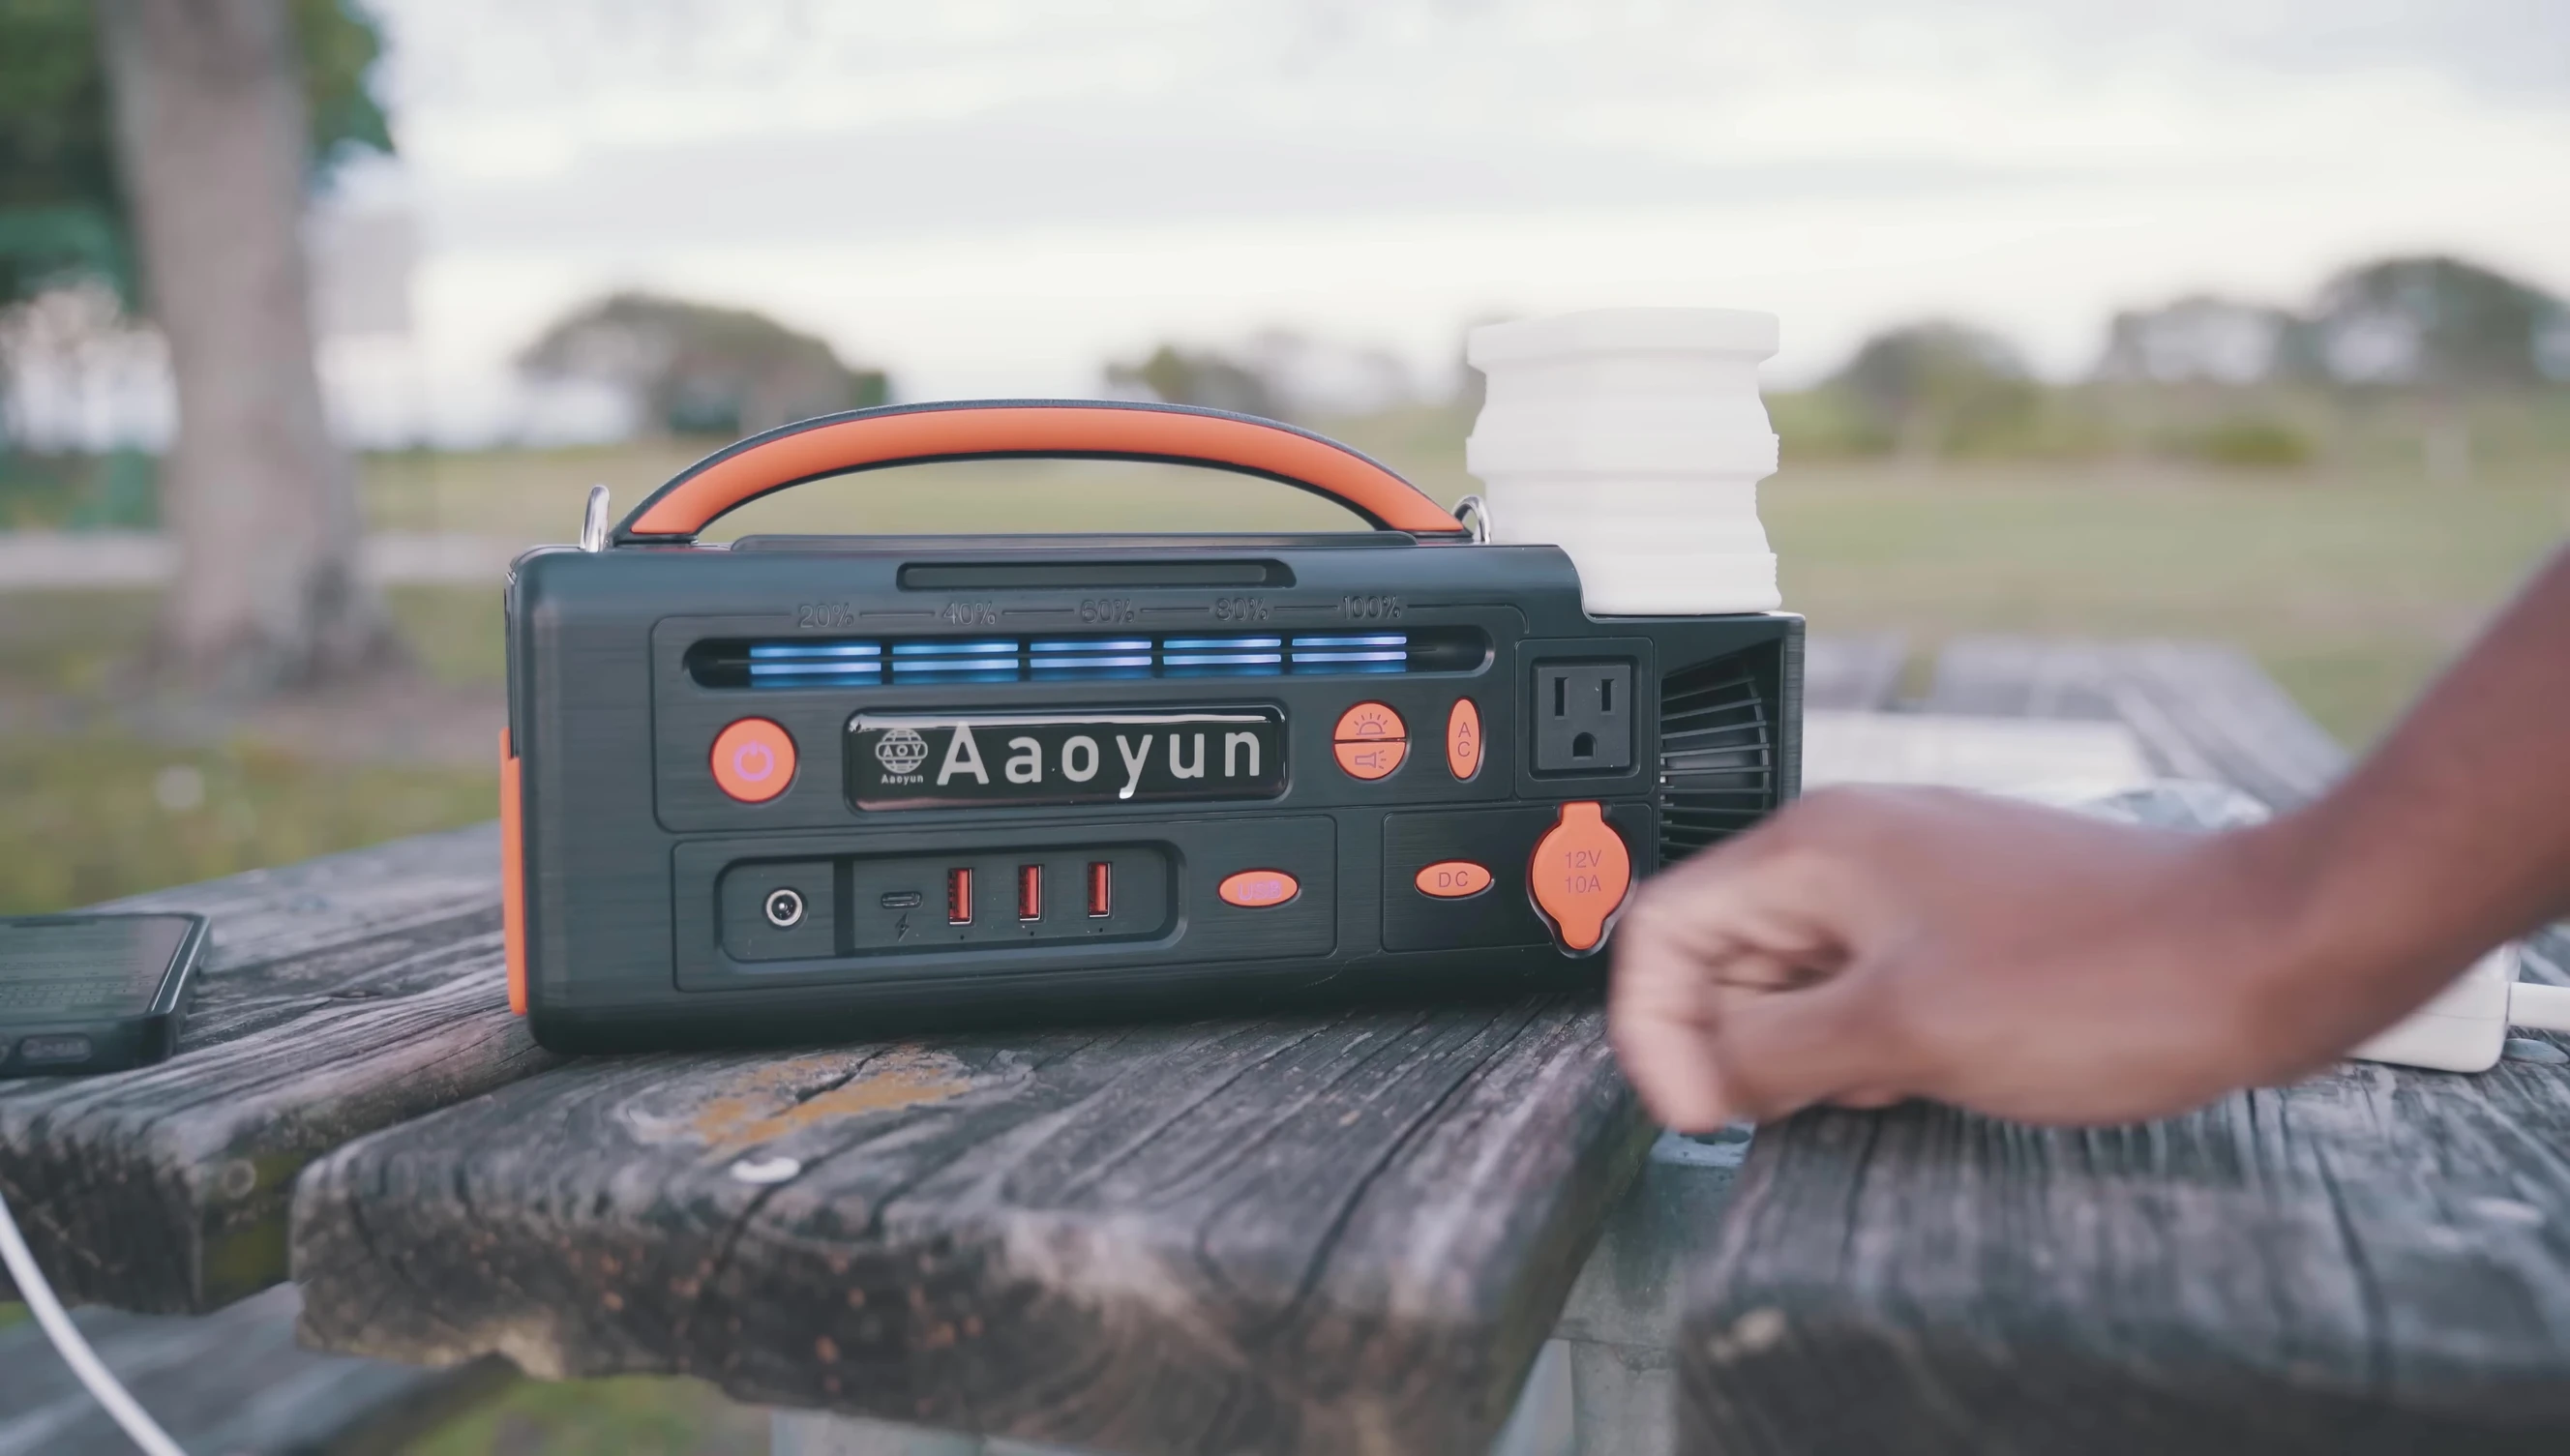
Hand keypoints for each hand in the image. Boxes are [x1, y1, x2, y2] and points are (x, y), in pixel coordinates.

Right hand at [1609, 785, 2359, 1129]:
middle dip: (1738, 1042)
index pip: (1662, 930)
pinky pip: (1866, 984)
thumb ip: (1773, 1052)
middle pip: (1723, 952)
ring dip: (1808, 1049)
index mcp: (1815, 850)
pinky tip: (1927, 1073)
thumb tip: (1698, 1073)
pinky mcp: (1962, 922)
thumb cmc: (2108, 975)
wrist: (2264, 955)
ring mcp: (1911, 882)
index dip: (1655, 1030)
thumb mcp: (1902, 1033)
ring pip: (1795, 975)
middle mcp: (1852, 850)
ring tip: (1884, 1084)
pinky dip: (1869, 1040)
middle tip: (1803, 1107)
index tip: (1698, 1114)